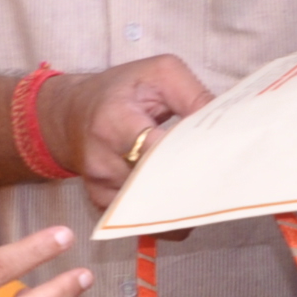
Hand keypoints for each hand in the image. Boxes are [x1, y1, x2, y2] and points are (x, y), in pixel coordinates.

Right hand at [38, 55, 214, 207]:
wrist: (69, 115)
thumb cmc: (119, 90)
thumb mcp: (158, 73)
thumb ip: (192, 95)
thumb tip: (226, 126)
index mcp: (113, 121)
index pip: (156, 151)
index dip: (190, 156)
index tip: (220, 156)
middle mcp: (102, 160)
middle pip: (158, 186)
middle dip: (193, 185)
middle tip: (224, 178)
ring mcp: (100, 187)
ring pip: (154, 210)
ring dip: (183, 203)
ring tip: (205, 185)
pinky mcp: (102, 205)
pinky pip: (144, 223)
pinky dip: (167, 216)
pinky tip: (182, 197)